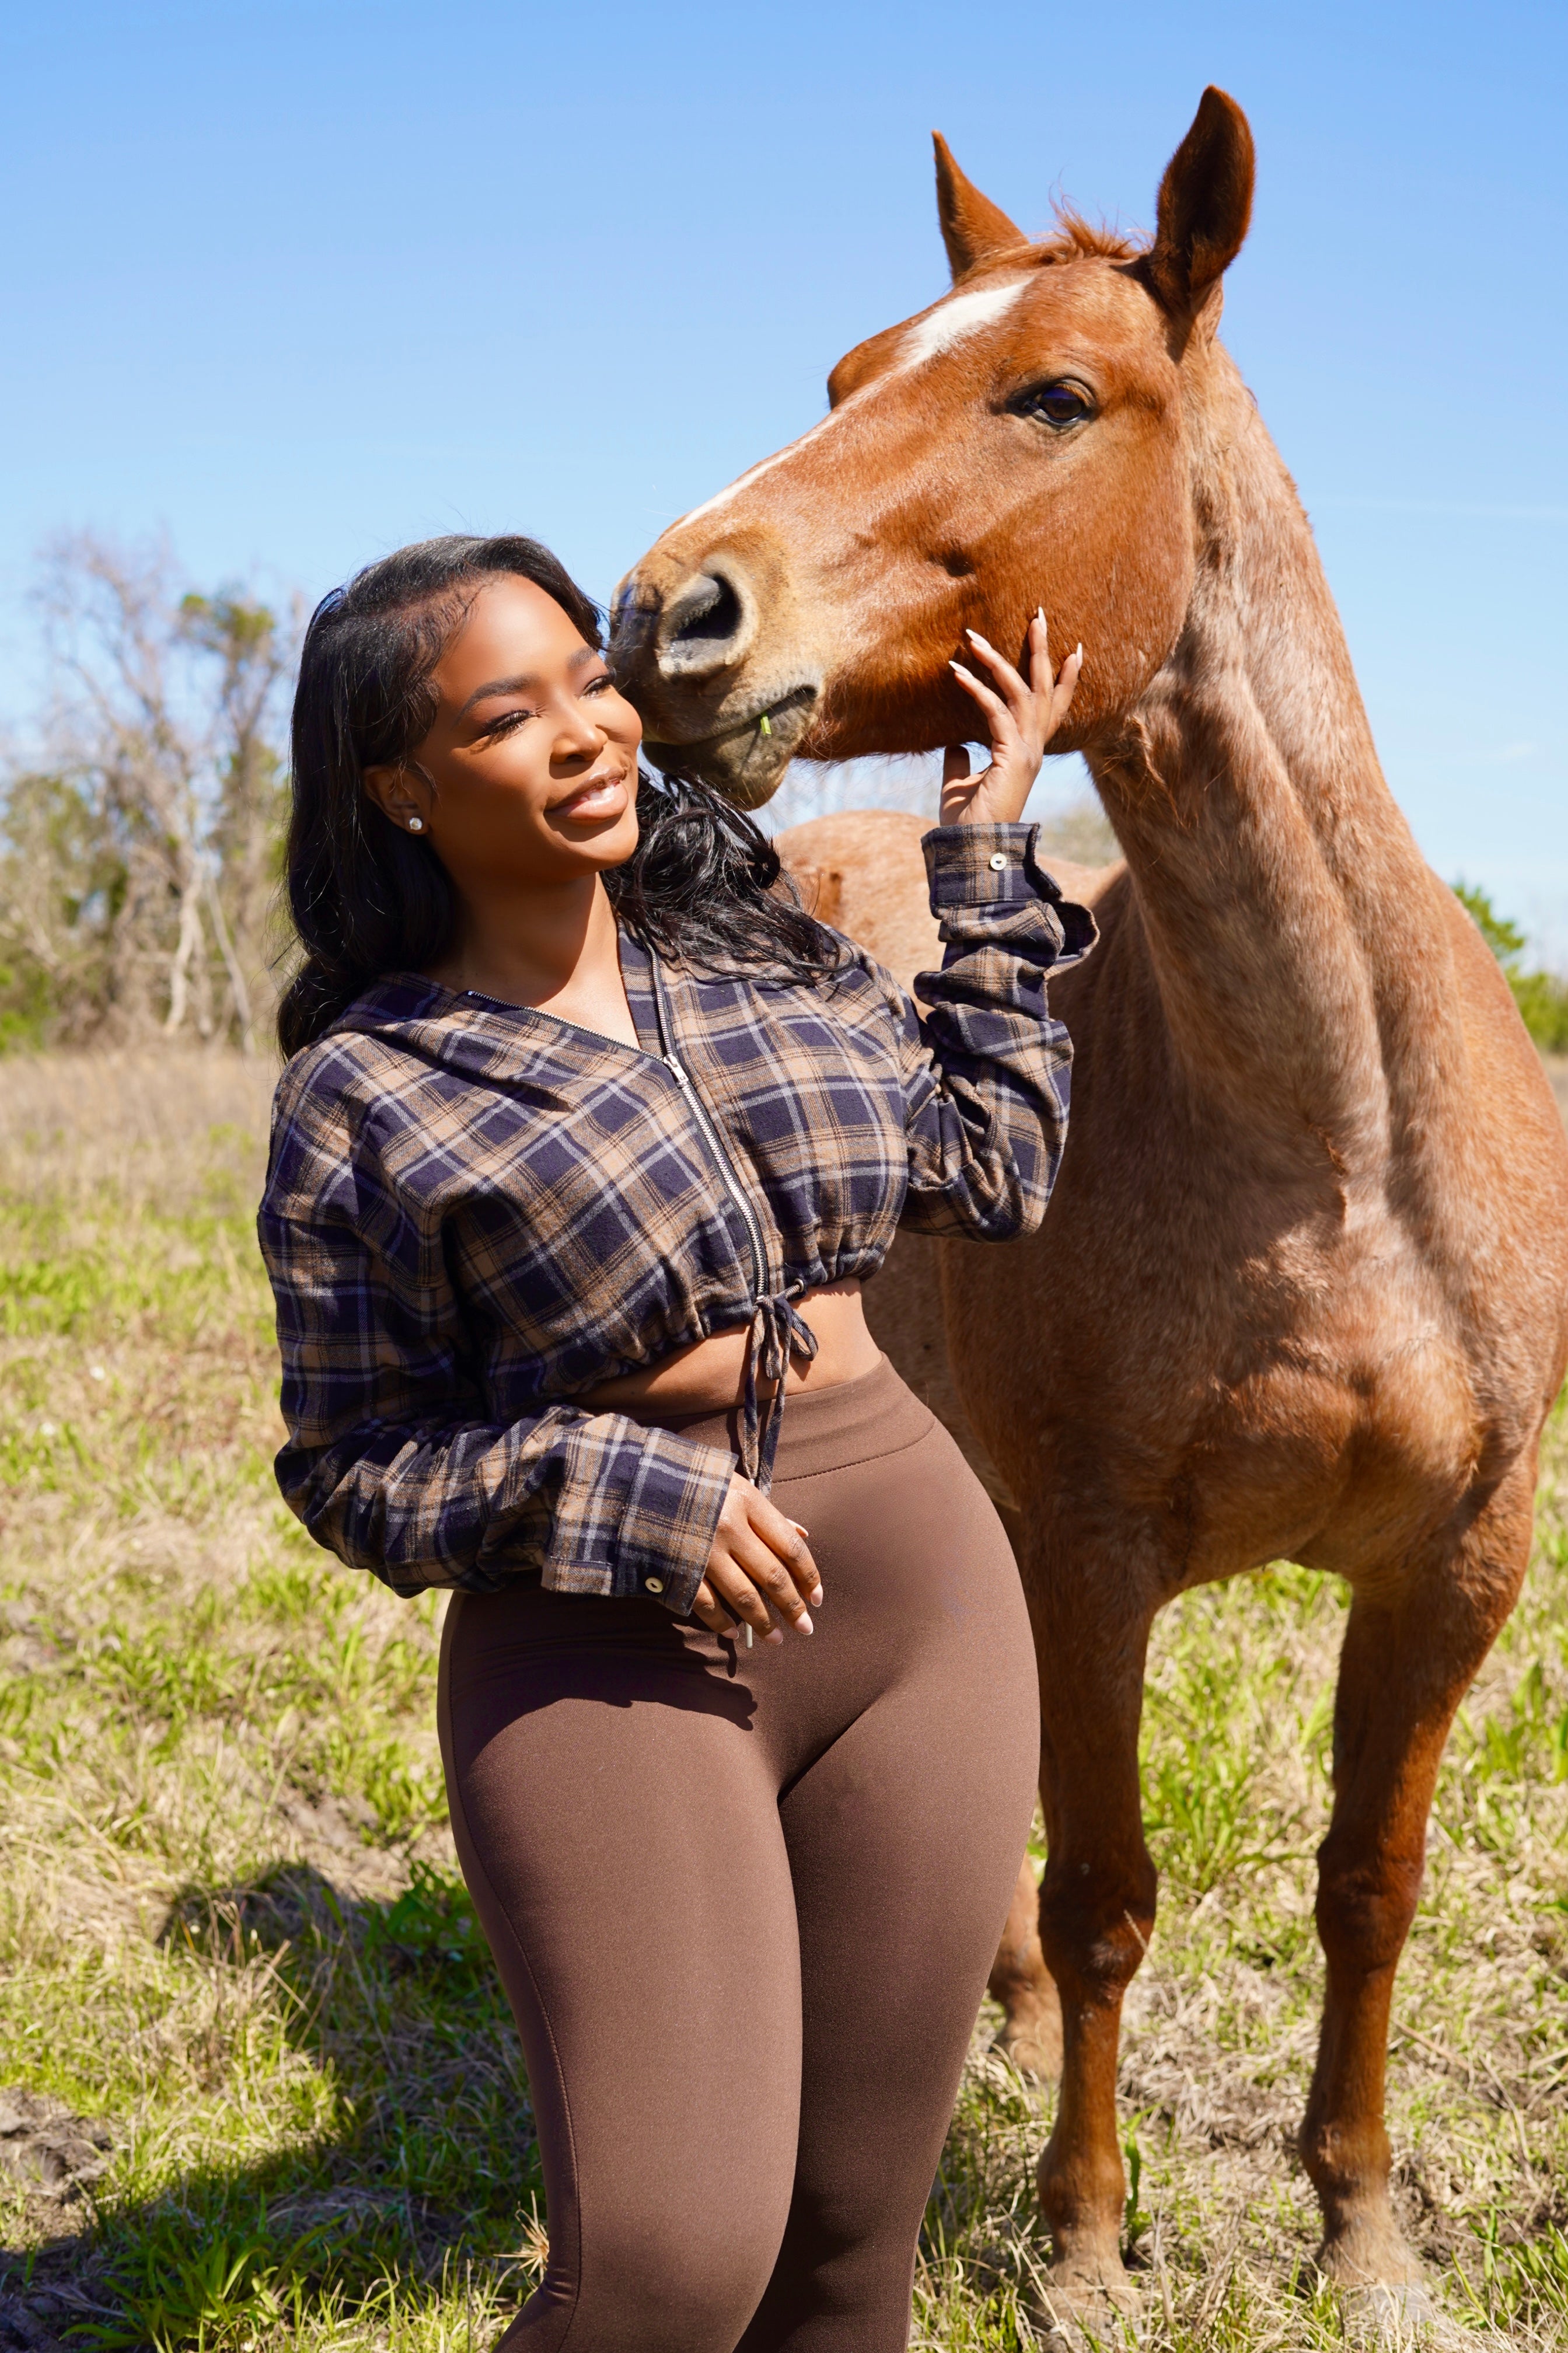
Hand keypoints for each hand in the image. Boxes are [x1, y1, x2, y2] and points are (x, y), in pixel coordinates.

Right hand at [691, 1476, 821, 1642]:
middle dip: (792, 1607)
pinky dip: (722, 1623)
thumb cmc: (694, 1483)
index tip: (817, 1598)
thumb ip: (768, 1513)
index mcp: (747, 1501)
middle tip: (805, 1628)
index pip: (790, 1547)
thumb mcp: (734, 1486)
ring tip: (777, 1639)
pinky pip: (707, 1604)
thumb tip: (803, 1536)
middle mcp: (728, 1526)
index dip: (808, 1576)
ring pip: (744, 1596)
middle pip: (772, 1576)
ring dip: (764, 1622)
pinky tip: (734, 1633)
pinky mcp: (679, 1568)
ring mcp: (703, 1550)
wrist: (636, 1483)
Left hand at [941, 611, 1082, 826]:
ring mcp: (1026, 753)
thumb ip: (961, 760)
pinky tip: (957, 672)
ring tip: (973, 636)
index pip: (1052, 708)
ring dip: (999, 660)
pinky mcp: (1011, 758)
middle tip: (1038, 613)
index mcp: (1028, 753)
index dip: (1065, 679)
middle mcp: (1034, 749)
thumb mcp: (961, 783)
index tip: (1073, 649)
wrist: (970, 853)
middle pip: (1045, 690)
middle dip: (1041, 650)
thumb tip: (952, 742)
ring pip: (1022, 693)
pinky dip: (976, 690)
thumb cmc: (967, 824)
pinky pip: (995, 712)